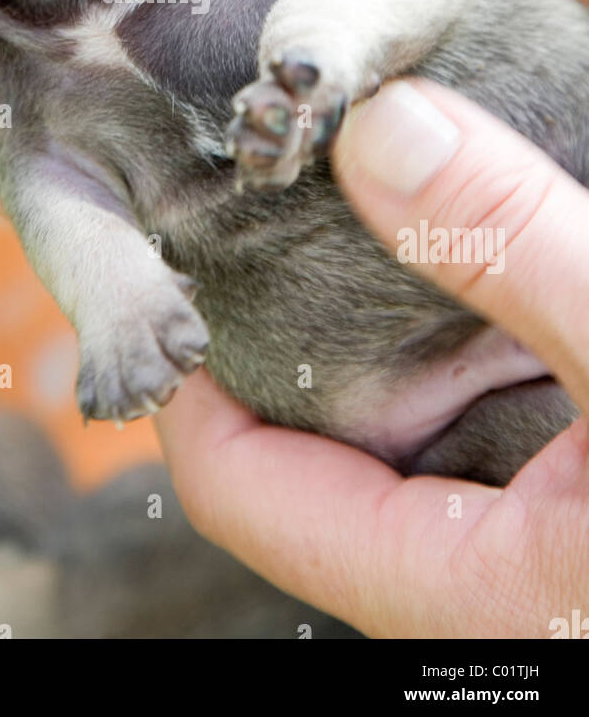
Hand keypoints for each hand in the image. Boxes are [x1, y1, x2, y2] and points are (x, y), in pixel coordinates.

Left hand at [157, 79, 588, 637]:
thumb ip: (519, 250)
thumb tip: (376, 128)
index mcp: (472, 588)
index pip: (253, 495)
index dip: (194, 387)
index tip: (169, 265)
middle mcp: (493, 575)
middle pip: (328, 452)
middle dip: (295, 335)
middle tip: (258, 207)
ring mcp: (543, 524)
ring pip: (420, 420)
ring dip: (394, 317)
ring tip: (363, 202)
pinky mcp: (581, 481)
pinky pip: (504, 399)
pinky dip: (485, 318)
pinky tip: (493, 242)